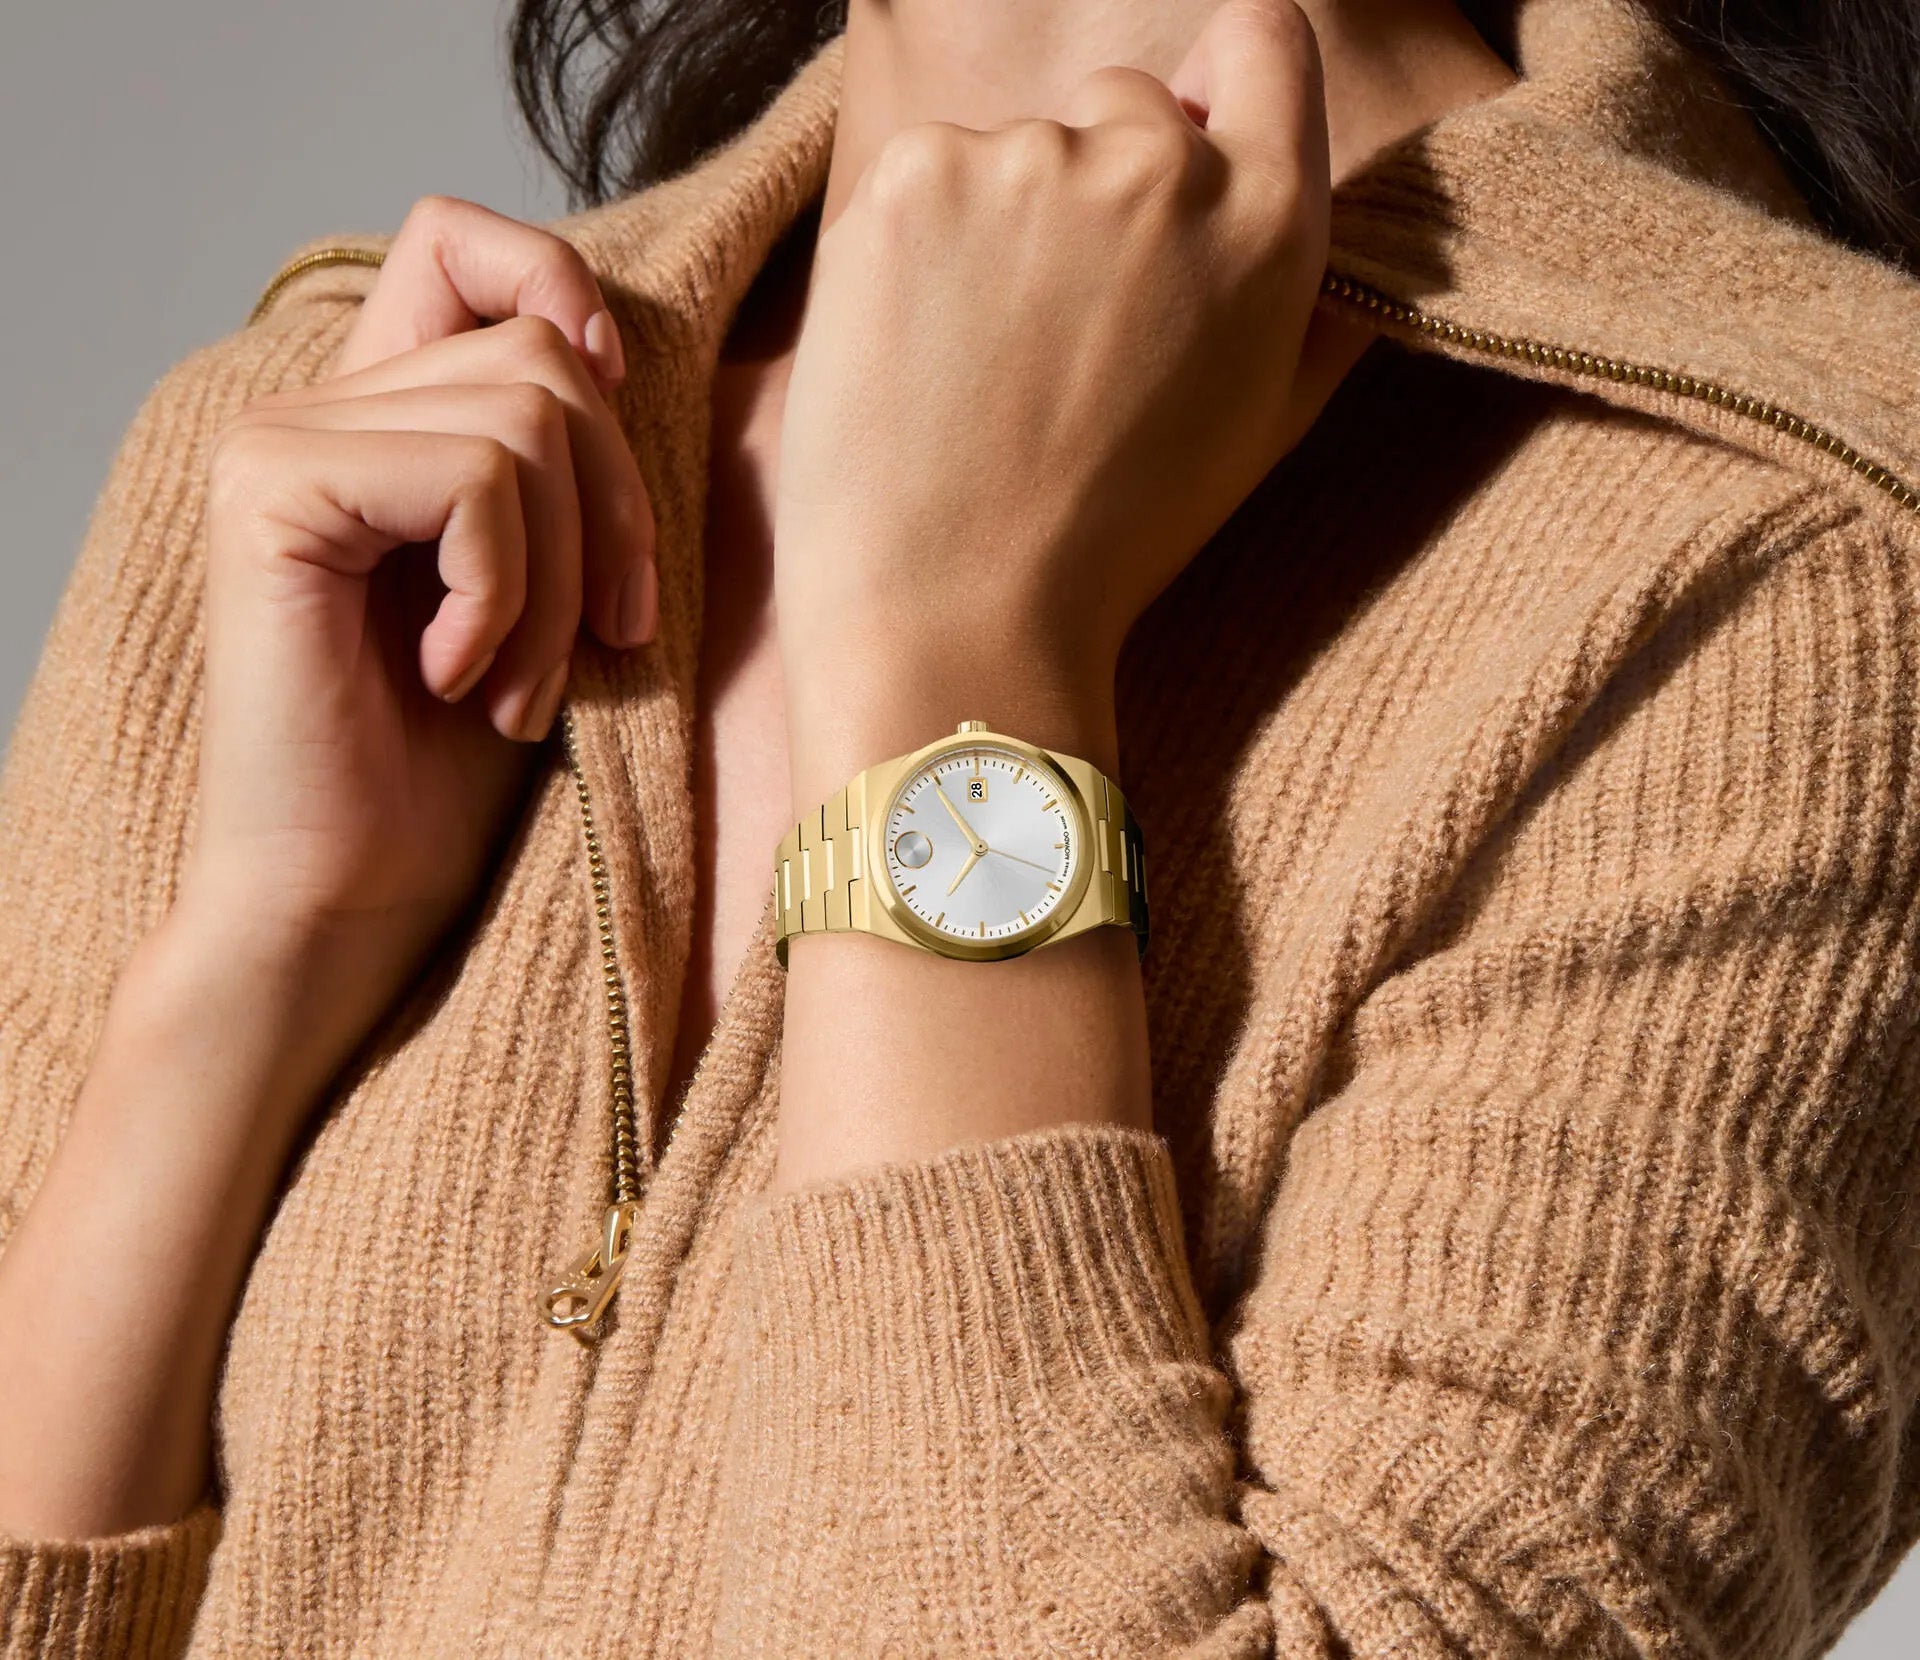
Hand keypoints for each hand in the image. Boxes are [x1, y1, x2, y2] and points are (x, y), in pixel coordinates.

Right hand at [187, 197, 656, 1073]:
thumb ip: (559, 464)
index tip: (614, 400)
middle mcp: (319, 406)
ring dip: (563, 577)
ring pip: (526, 416)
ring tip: (522, 686)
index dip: (559, 285)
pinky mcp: (273, 490)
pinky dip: (507, 594)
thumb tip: (627, 354)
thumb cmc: (455, 765)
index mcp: (381, 417)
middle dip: (613, 509)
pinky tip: (460, 682)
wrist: (352, 892)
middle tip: (600, 643)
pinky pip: (475, 478)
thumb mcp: (548, 590)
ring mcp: (284, 440)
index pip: (462, 242)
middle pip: (542, 351)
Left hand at [777, 0, 1333, 797]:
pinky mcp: (913, 176)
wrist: (956, 611)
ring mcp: (1028, 159)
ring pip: (1016, 147)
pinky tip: (918, 344)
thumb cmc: (1108, 541)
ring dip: (1000, 220)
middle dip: (1099, 185)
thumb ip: (1308, 302)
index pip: (1263, 40)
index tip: (1178, 148)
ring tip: (979, 358)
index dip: (1215, 89)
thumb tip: (1316, 217)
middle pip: (1126, 104)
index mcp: (1268, 219)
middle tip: (1058, 321)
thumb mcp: (1257, 427)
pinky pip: (926, 173)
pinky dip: (919, 239)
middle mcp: (1160, 163)